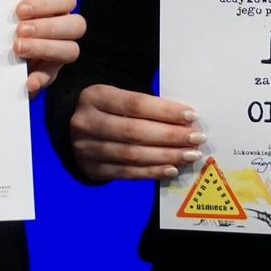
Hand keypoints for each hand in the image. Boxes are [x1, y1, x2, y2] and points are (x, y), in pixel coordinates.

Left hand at [14, 0, 85, 96]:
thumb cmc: (4, 18)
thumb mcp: (7, 7)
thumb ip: (8, 2)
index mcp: (57, 7)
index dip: (46, 3)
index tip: (20, 10)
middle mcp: (64, 29)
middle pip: (76, 25)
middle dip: (47, 27)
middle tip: (19, 31)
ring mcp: (60, 52)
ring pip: (70, 50)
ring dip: (44, 48)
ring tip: (18, 48)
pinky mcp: (48, 72)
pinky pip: (51, 76)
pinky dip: (40, 79)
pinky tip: (28, 81)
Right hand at [69, 84, 202, 180]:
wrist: (74, 129)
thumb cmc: (108, 110)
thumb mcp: (117, 97)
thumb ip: (145, 106)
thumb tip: (184, 120)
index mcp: (95, 97)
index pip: (135, 104)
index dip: (165, 111)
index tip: (191, 115)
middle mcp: (86, 122)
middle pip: (135, 131)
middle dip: (170, 136)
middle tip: (196, 138)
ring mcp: (86, 148)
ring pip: (132, 155)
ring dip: (166, 156)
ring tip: (190, 154)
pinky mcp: (92, 169)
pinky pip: (127, 173)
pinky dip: (152, 172)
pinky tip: (171, 169)